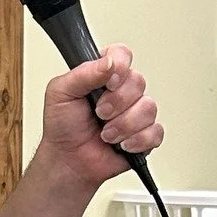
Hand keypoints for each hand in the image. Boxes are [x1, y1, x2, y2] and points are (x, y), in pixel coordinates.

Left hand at [38, 45, 163, 189]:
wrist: (69, 161)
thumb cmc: (62, 127)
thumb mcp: (61, 93)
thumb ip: (83, 73)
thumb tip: (108, 62)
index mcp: (102, 75)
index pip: (122, 55)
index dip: (120, 66)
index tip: (107, 83)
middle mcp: (121, 90)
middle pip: (138, 81)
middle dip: (117, 102)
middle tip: (99, 114)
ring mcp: (135, 112)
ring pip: (148, 108)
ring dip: (124, 125)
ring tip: (106, 134)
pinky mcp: (144, 135)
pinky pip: (155, 132)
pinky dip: (137, 140)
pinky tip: (122, 145)